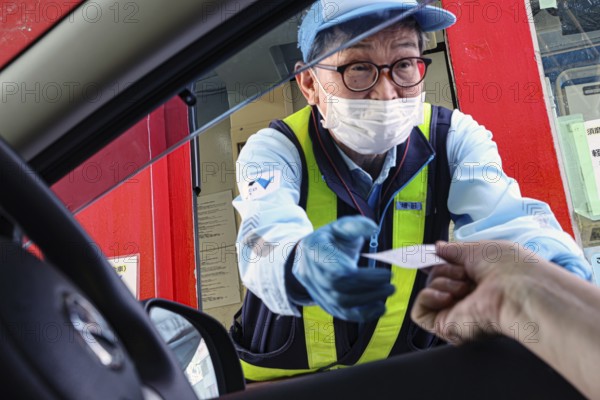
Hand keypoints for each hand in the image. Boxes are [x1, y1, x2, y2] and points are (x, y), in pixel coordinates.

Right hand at [291, 216, 394, 321]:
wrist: (308, 256)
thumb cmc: (330, 239)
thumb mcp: (340, 227)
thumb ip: (356, 225)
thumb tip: (374, 228)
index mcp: (314, 251)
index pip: (335, 271)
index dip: (362, 276)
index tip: (386, 274)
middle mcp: (311, 273)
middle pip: (339, 289)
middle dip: (369, 288)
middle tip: (391, 284)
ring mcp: (316, 291)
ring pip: (341, 304)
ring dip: (368, 301)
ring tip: (388, 291)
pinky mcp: (325, 303)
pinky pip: (343, 314)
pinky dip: (363, 314)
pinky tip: (380, 307)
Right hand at [411, 241, 537, 343]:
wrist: (518, 290)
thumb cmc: (509, 268)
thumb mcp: (477, 249)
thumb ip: (453, 250)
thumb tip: (436, 248)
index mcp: (476, 280)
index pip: (447, 271)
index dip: (439, 262)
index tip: (433, 254)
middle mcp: (466, 298)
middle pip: (434, 278)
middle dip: (445, 269)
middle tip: (465, 273)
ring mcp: (456, 313)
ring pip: (427, 291)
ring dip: (442, 281)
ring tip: (465, 286)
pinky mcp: (446, 327)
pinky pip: (419, 312)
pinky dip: (427, 297)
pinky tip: (448, 296)